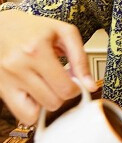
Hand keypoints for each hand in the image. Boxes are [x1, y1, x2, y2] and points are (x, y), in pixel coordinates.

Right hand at [0, 10, 96, 124]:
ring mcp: (7, 79)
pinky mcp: (0, 89)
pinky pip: (20, 115)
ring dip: (46, 102)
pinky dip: (30, 110)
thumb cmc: (31, 27)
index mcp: (37, 50)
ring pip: (36, 113)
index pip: (65, 88)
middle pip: (52, 102)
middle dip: (61, 95)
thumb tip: (90, 85)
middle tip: (59, 82)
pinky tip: (34, 94)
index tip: (73, 81)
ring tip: (45, 87)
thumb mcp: (62, 32)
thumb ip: (80, 58)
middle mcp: (18, 66)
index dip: (76, 88)